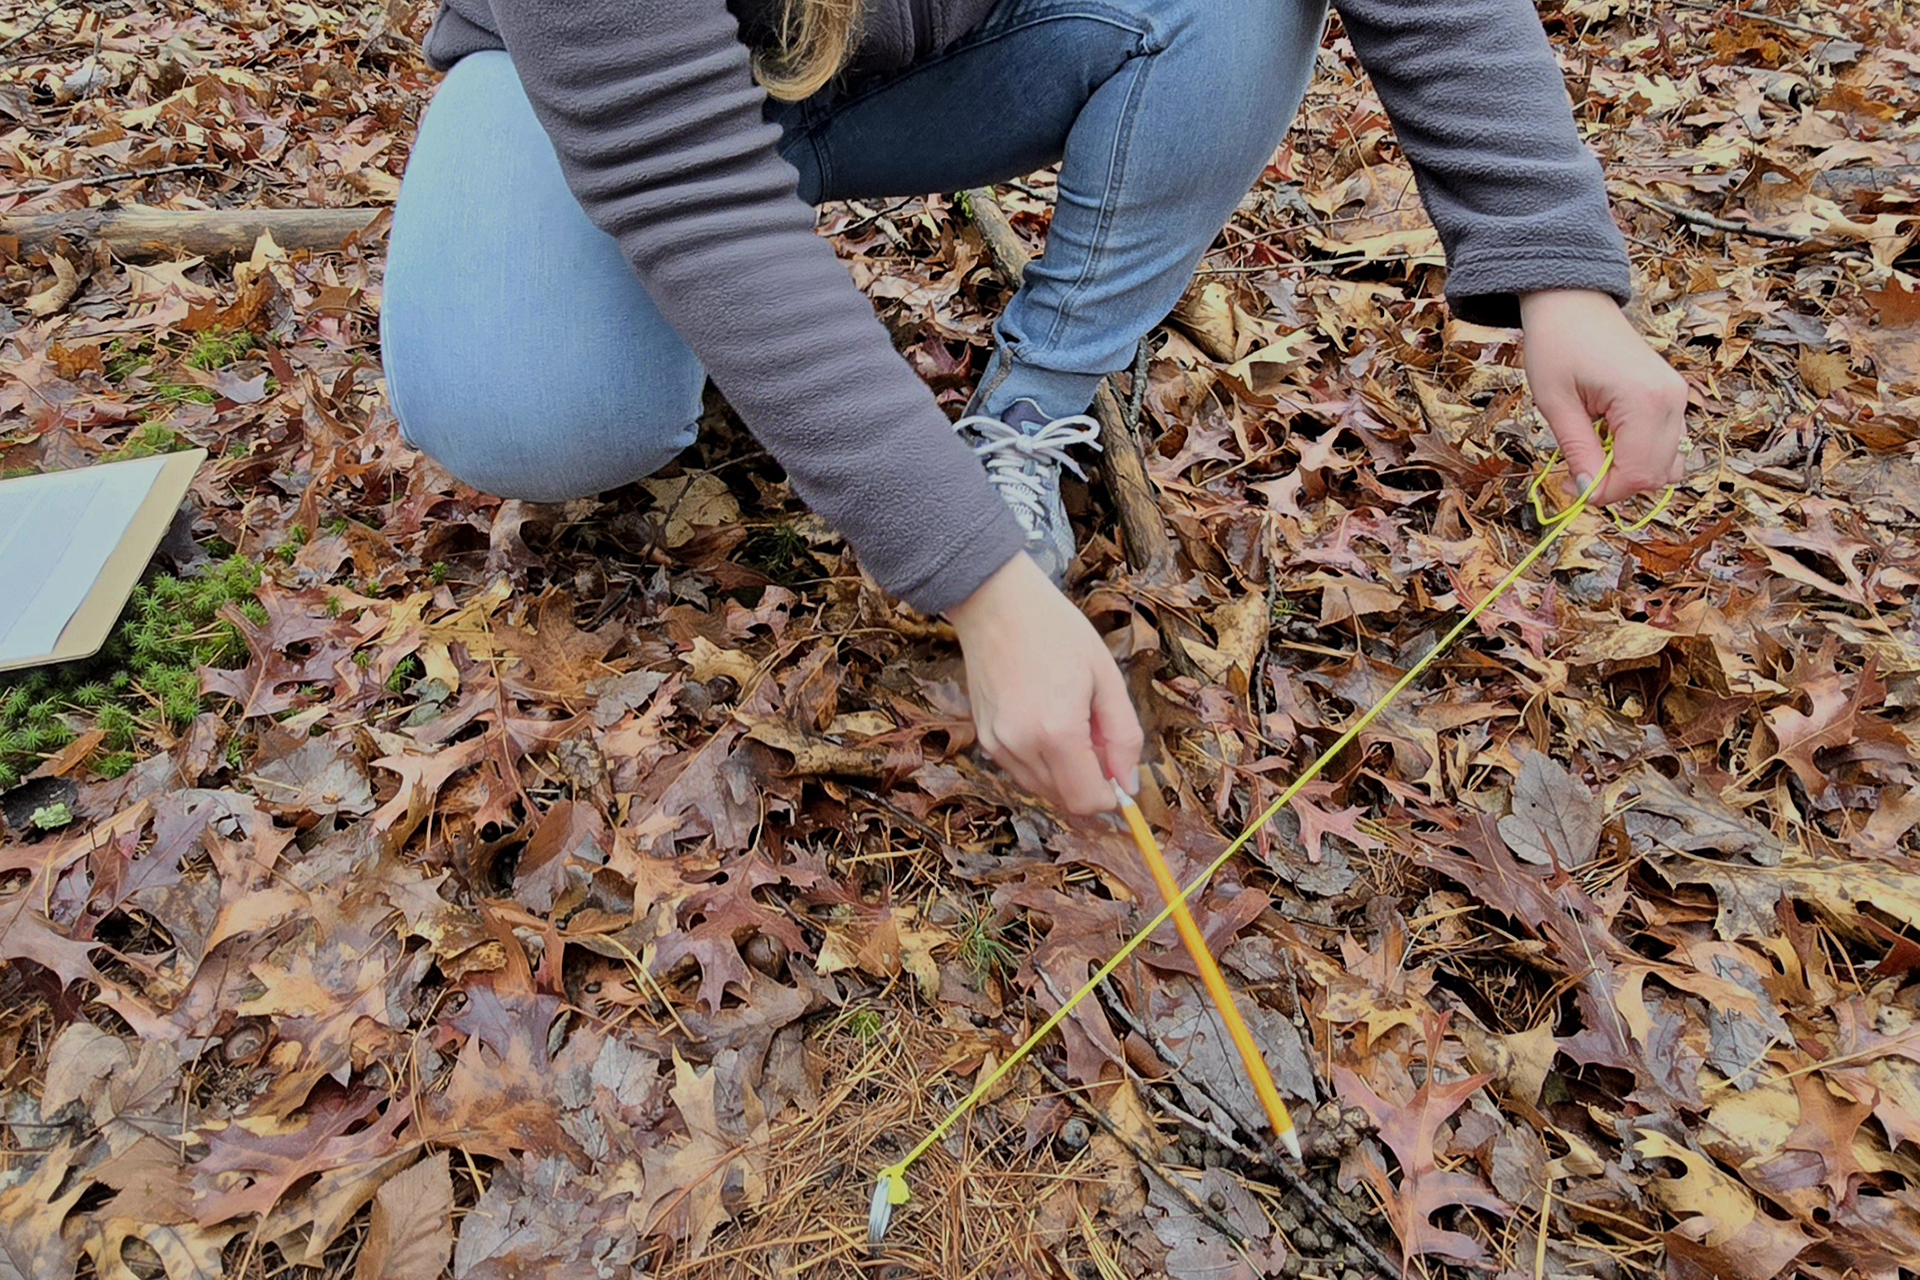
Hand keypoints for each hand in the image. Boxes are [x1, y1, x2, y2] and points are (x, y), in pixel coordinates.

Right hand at [948, 553, 1143, 815]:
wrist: (995, 603)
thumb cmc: (1056, 631)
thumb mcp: (1106, 678)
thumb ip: (1123, 736)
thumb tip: (1128, 784)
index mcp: (1057, 732)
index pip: (1087, 801)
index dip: (1111, 798)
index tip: (1122, 776)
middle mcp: (1021, 747)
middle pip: (1065, 801)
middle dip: (1090, 783)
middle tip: (1099, 737)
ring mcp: (997, 745)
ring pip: (1042, 789)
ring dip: (1066, 774)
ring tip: (1071, 723)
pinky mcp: (984, 738)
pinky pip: (1022, 770)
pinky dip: (1043, 761)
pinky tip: (1046, 721)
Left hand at [1520, 289, 1689, 506]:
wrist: (1574, 304)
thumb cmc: (1558, 345)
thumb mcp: (1556, 404)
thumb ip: (1578, 451)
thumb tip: (1588, 491)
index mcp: (1645, 400)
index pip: (1639, 474)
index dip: (1605, 492)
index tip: (1572, 488)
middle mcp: (1672, 400)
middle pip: (1658, 474)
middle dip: (1617, 485)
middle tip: (1577, 475)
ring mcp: (1677, 397)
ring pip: (1668, 463)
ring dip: (1631, 472)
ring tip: (1592, 455)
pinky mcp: (1672, 396)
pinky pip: (1666, 444)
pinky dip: (1640, 454)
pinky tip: (1607, 441)